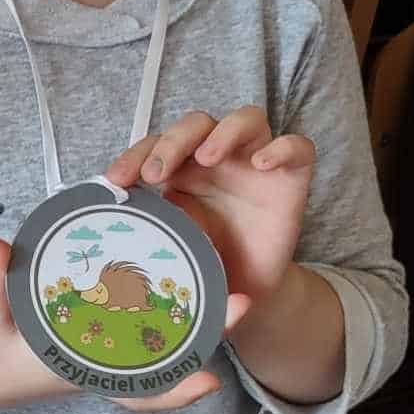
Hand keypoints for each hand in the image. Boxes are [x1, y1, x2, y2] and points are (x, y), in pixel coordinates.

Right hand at [0, 240, 243, 413]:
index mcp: (79, 370)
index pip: (130, 391)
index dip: (171, 392)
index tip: (212, 381)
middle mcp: (100, 366)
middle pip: (163, 360)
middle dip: (203, 336)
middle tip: (243, 305)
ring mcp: (103, 354)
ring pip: (162, 348)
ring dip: (199, 326)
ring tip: (238, 297)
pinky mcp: (101, 340)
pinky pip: (146, 337)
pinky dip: (173, 324)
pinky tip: (197, 296)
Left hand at [104, 107, 315, 314]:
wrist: (248, 292)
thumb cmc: (206, 266)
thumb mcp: (173, 255)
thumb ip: (152, 249)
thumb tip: (117, 263)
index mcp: (181, 173)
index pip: (156, 146)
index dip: (134, 156)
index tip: (115, 181)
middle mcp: (218, 161)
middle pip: (196, 125)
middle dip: (172, 142)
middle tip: (155, 174)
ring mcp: (255, 165)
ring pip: (245, 120)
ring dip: (223, 133)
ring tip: (206, 158)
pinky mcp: (291, 177)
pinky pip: (297, 148)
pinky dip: (281, 149)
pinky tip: (262, 165)